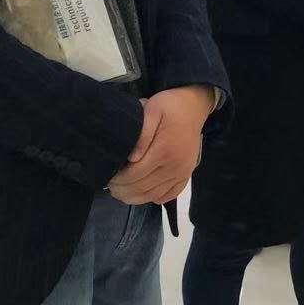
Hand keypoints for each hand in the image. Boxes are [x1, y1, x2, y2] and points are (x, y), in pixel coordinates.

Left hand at [108, 86, 212, 204]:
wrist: (195, 106)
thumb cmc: (170, 106)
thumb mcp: (153, 110)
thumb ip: (142, 134)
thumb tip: (132, 157)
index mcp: (164, 150)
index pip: (136, 174)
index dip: (120, 180)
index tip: (108, 179)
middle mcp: (175, 165)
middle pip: (144, 187)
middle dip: (124, 191)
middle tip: (111, 188)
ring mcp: (183, 171)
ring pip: (155, 195)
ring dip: (137, 198)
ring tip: (122, 194)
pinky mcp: (187, 173)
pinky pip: (171, 194)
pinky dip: (155, 198)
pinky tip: (144, 194)